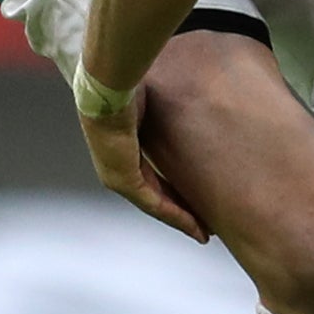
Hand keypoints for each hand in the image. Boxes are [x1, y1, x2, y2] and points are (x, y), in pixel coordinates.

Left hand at [79, 92, 209, 243]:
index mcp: (120, 147)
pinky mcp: (124, 180)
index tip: (197, 199)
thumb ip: (165, 106)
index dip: (175, 189)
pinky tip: (195, 225)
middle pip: (155, 195)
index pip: (151, 174)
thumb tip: (189, 92)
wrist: (108, 84)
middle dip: (182, 209)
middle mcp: (116, 167)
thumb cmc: (127, 82)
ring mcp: (118, 176)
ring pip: (157, 204)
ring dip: (182, 219)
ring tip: (204, 231)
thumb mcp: (150, 99)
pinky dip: (178, 216)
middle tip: (205, 223)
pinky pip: (155, 204)